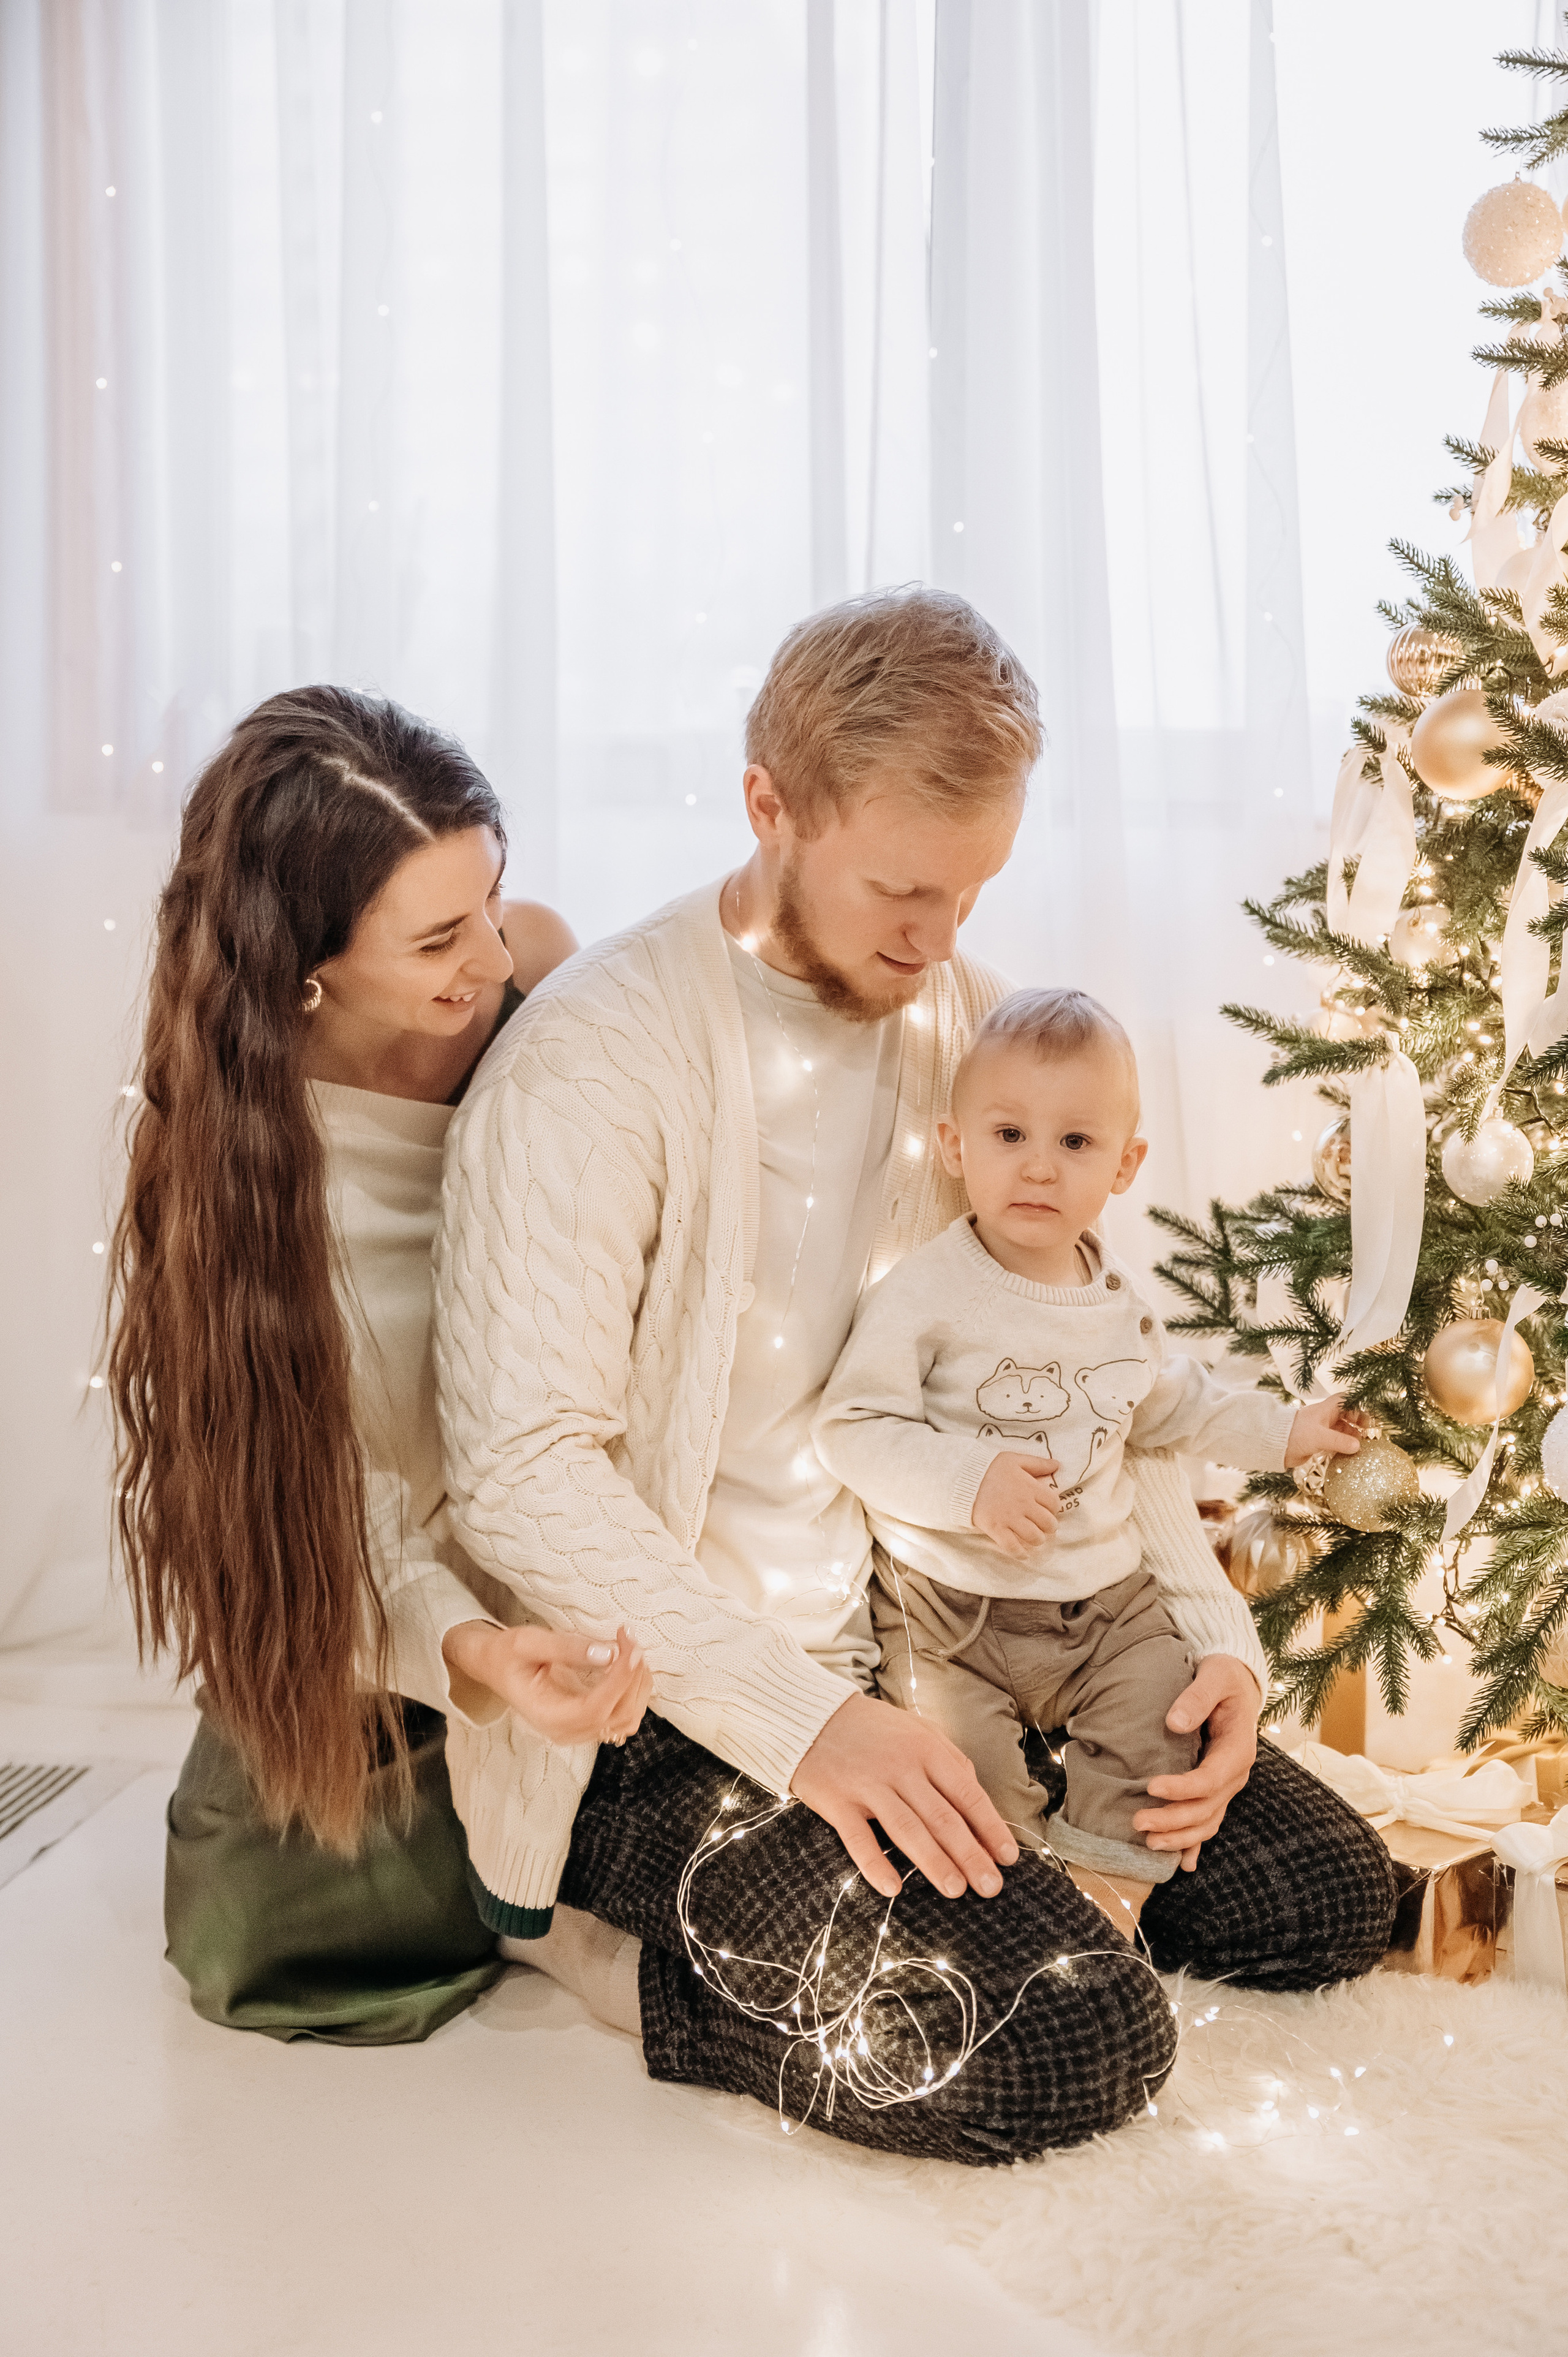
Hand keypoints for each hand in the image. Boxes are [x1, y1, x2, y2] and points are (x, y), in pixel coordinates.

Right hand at [441, 1621, 652, 1746]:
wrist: (497, 1666)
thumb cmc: (508, 1654)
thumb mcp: (528, 1643)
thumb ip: (566, 1649)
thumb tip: (608, 1653)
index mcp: (547, 1717)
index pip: (595, 1708)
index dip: (620, 1679)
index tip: (630, 1647)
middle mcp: (566, 1731)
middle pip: (618, 1715)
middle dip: (633, 1676)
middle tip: (629, 1637)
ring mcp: (580, 1730)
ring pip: (627, 1718)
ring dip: (638, 1684)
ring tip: (630, 1647)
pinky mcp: (589, 1721)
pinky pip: (624, 1714)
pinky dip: (635, 1690)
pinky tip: (628, 1663)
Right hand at [790, 1690, 1018, 1901]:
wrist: (811, 1715)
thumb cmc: (873, 1727)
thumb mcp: (918, 1729)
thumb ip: (950, 1758)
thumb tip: (976, 1792)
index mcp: (926, 1749)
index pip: (967, 1794)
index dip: (990, 1827)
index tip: (1008, 1857)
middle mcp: (901, 1767)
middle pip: (942, 1817)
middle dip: (971, 1854)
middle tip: (991, 1886)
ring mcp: (868, 1785)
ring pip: (907, 1829)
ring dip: (934, 1862)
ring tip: (955, 1889)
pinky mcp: (837, 1801)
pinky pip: (858, 1838)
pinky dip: (875, 1864)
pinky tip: (892, 1888)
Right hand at [970, 1452, 1061, 1557]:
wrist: (962, 1478)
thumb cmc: (989, 1467)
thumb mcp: (1014, 1459)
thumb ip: (1038, 1463)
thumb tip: (1057, 1465)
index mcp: (1030, 1487)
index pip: (1054, 1503)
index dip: (1054, 1508)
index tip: (1048, 1508)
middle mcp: (1023, 1505)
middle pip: (1048, 1523)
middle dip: (1049, 1526)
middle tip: (1043, 1525)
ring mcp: (1009, 1519)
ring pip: (1034, 1537)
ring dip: (1038, 1539)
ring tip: (1034, 1537)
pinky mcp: (996, 1529)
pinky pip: (1013, 1547)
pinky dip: (1020, 1553)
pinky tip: (1024, 1554)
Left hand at [1132, 1654, 1260, 1872]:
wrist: (1236, 1684)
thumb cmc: (1223, 1677)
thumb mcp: (1214, 1676)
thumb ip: (1197, 1697)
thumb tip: (1174, 1723)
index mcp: (1238, 1749)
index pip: (1210, 1779)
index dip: (1182, 1789)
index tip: (1152, 1787)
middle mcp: (1235, 1774)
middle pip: (1207, 1809)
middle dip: (1174, 1821)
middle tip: (1138, 1822)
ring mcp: (1227, 1785)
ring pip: (1208, 1822)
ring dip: (1180, 1837)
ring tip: (1149, 1842)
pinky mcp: (1216, 1789)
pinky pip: (1208, 1821)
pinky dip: (1195, 1844)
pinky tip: (1183, 1863)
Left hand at [1284, 1391, 1361, 1467]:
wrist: (1274, 1445)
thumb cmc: (1296, 1434)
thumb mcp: (1319, 1436)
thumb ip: (1339, 1441)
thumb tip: (1358, 1446)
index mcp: (1325, 1410)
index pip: (1345, 1400)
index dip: (1357, 1406)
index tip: (1367, 1418)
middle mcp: (1325, 1418)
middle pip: (1346, 1416)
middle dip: (1358, 1423)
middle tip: (1368, 1433)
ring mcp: (1321, 1430)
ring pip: (1342, 1430)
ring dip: (1352, 1436)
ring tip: (1362, 1446)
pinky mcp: (1318, 1442)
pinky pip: (1335, 1442)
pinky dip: (1344, 1446)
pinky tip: (1350, 1453)